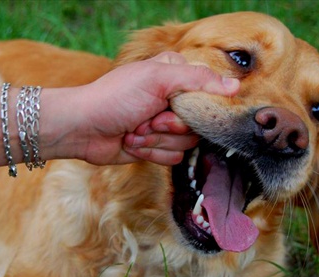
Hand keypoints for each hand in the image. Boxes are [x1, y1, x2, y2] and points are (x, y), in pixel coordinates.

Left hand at [66, 52, 238, 164]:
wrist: (83, 128)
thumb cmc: (115, 98)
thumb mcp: (157, 78)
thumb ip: (198, 79)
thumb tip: (235, 86)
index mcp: (176, 77)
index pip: (208, 95)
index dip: (192, 107)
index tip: (169, 105)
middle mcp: (174, 101)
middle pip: (198, 123)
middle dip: (168, 126)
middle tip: (146, 118)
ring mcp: (166, 125)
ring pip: (186, 143)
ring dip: (156, 140)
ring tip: (134, 130)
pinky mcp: (157, 146)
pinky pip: (174, 157)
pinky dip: (151, 152)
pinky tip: (132, 143)